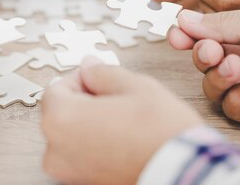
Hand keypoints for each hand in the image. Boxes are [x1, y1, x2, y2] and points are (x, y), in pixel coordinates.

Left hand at [41, 57, 201, 184]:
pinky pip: (81, 155)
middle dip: (83, 101)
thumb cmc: (160, 133)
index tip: (98, 77)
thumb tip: (89, 66)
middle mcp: (56, 149)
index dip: (80, 78)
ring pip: (71, 135)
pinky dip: (94, 144)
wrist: (183, 173)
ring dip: (89, 123)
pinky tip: (121, 138)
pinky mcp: (83, 183)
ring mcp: (68, 171)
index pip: (56, 88)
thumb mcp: (134, 85)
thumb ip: (103, 72)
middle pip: (60, 113)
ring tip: (122, 119)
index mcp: (61, 119)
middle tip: (114, 97)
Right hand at [168, 2, 239, 130]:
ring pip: (214, 85)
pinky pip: (234, 108)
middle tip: (208, 52)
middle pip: (206, 59)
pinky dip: (239, 98)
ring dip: (219, 78)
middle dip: (202, 55)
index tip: (176, 34)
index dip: (190, 33)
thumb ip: (225, 24)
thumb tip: (184, 19)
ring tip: (235, 69)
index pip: (211, 30)